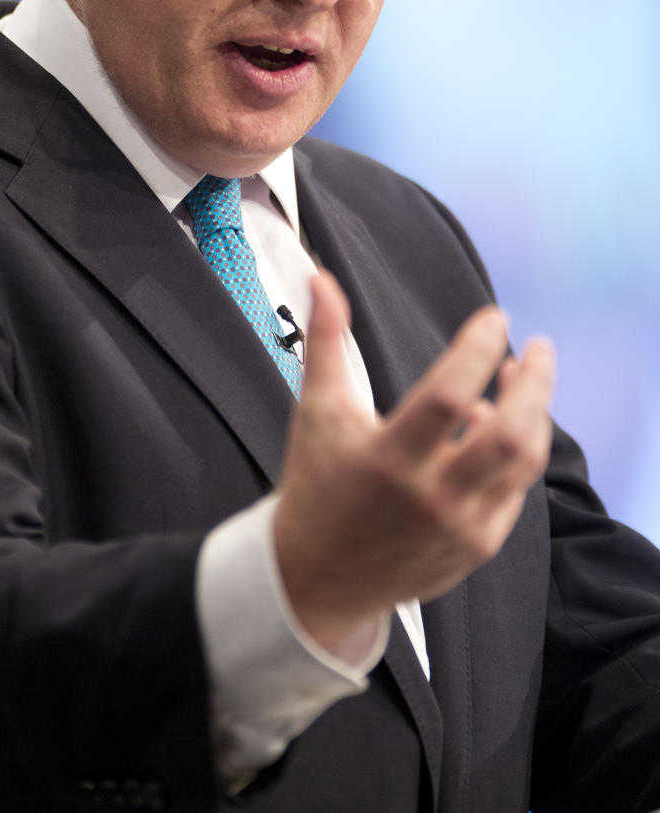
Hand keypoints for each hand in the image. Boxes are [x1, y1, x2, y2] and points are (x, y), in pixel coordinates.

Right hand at [273, 272, 554, 650]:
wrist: (318, 576)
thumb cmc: (317, 483)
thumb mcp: (316, 410)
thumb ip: (325, 341)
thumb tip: (322, 279)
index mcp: (386, 458)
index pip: (448, 395)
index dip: (478, 350)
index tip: (494, 318)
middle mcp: (429, 497)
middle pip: (509, 435)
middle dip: (535, 383)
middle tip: (537, 348)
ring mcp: (460, 526)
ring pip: (523, 462)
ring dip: (534, 414)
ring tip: (523, 381)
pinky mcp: (478, 546)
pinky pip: (516, 491)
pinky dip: (517, 452)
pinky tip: (500, 427)